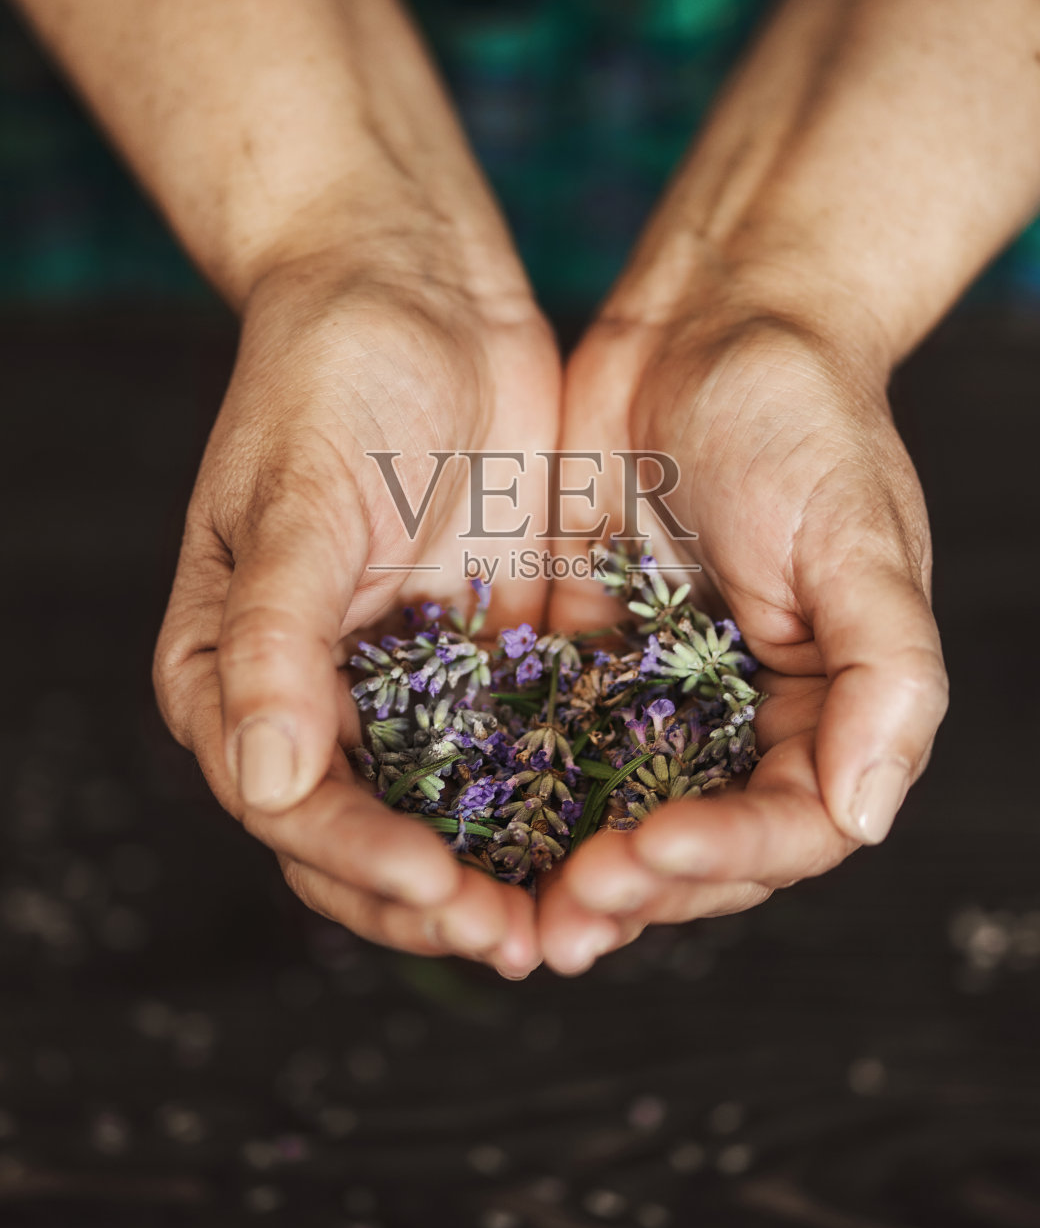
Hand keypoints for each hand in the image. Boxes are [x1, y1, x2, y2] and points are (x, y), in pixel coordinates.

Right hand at [154, 250, 560, 977]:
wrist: (416, 288)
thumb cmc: (327, 374)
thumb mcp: (297, 500)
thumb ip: (280, 642)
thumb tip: (264, 782)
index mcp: (237, 671)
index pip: (290, 806)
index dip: (363, 863)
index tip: (443, 891)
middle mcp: (315, 695)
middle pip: (366, 840)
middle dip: (440, 901)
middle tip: (528, 939)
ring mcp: (404, 682)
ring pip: (447, 814)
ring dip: (504, 873)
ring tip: (579, 919)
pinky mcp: (483, 654)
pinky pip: (516, 750)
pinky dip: (556, 800)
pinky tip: (615, 833)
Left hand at [538, 307, 947, 973]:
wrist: (706, 323)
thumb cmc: (805, 416)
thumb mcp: (861, 536)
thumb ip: (886, 676)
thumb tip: (863, 816)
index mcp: (827, 706)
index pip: (789, 825)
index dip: (725, 857)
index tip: (650, 850)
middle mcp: (745, 718)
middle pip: (697, 845)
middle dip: (638, 886)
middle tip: (565, 909)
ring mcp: (657, 694)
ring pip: (616, 813)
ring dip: (570, 867)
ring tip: (514, 904)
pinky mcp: (583, 657)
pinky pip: (548, 742)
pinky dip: (516, 789)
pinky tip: (465, 818)